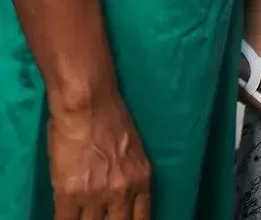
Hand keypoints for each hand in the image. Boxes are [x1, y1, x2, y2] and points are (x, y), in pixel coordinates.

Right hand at [47, 95, 150, 219]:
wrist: (88, 105)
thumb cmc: (110, 120)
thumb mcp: (132, 152)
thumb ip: (129, 176)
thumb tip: (121, 197)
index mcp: (141, 179)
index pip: (142, 218)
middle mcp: (122, 191)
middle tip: (103, 218)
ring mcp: (95, 195)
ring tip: (84, 217)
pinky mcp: (69, 193)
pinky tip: (65, 218)